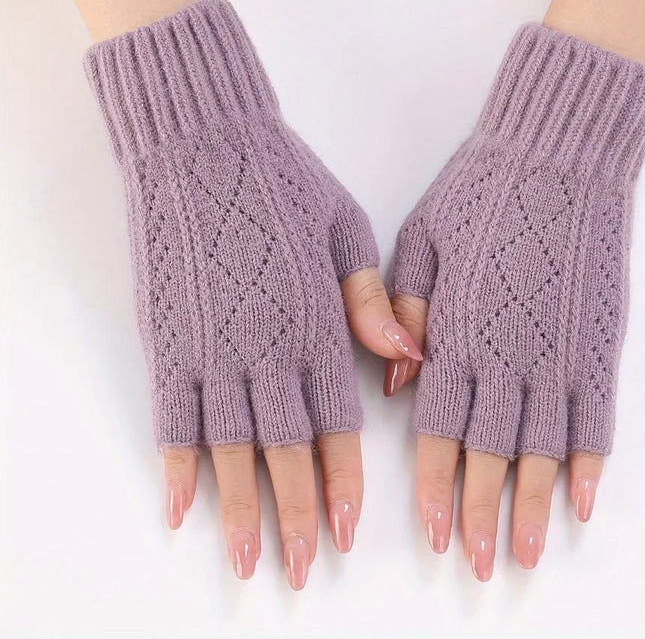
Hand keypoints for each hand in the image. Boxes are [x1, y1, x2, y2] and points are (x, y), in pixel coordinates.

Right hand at [84, 0, 421, 587]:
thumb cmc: (281, 180)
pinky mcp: (168, 338)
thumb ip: (369, 300)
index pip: (336, 420)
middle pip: (286, 450)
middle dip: (300, 513)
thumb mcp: (344, 228)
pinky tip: (179, 509)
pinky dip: (174, 466)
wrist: (204, 143)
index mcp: (315, 322)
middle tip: (305, 568)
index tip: (352, 527)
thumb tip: (407, 358)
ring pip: (229, 447)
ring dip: (240, 509)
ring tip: (248, 559)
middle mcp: (265, 347)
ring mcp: (211, 347)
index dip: (344, 477)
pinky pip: (170, 416)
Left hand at [385, 23, 644, 579]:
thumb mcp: (421, 242)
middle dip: (478, 514)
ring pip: (542, 449)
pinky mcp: (598, 342)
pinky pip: (597, 417)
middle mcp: (505, 355)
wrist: (557, 157)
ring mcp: (556, 352)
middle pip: (487, 454)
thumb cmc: (481, 194)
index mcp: (455, 332)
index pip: (437, 429)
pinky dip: (592, 464)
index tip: (429, 533)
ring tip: (525, 555)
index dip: (433, 485)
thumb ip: (402, 313)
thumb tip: (396, 383)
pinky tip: (584, 502)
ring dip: (533, 507)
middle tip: (475, 566)